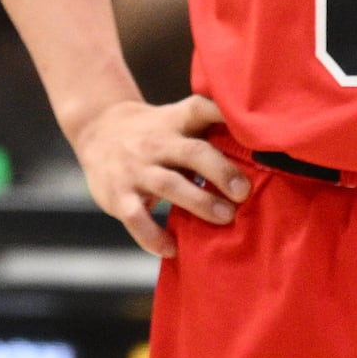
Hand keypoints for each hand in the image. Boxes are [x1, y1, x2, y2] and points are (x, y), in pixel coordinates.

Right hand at [72, 95, 247, 258]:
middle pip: (193, 152)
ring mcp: (136, 168)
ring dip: (199, 202)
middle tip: (244, 192)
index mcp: (175, 121)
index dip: (224, 114)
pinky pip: (137, 218)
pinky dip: (154, 236)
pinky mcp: (118, 194)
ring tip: (226, 217)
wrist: (98, 129)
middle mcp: (157, 142)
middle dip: (221, 171)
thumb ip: (205, 134)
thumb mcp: (175, 121)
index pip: (200, 109)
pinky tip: (173, 248)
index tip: (253, 130)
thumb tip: (258, 158)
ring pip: (170, 184)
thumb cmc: (154, 132)